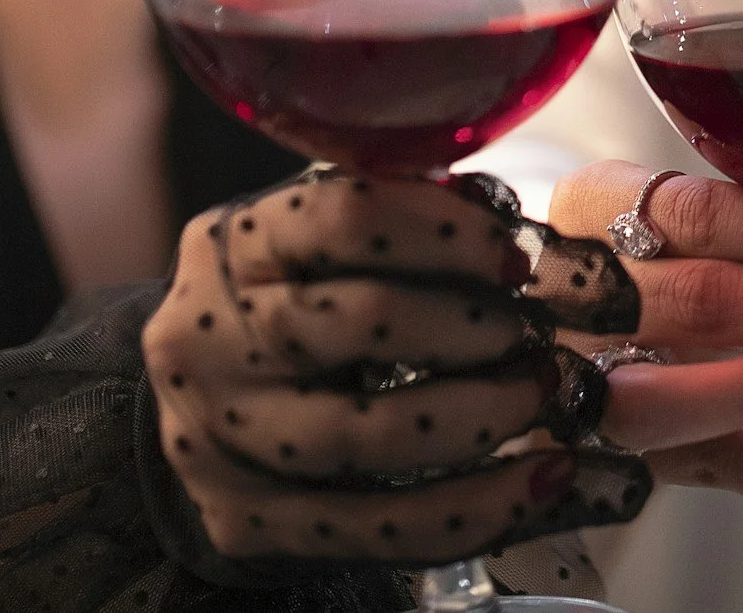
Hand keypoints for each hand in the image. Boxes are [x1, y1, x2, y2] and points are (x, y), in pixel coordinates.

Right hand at [146, 171, 647, 562]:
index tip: (511, 258)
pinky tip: (538, 479)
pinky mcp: (248, 520)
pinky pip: (380, 525)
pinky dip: (475, 505)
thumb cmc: (287, 300)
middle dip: (468, 327)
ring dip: (479, 416)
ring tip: (537, 393)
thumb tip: (496, 217)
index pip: (347, 216)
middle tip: (528, 333)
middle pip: (359, 321)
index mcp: (235, 246)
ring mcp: (220, 436)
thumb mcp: (319, 241)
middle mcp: (211, 337)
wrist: (204, 400)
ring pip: (368, 435)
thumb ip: (400, 219)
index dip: (447, 233)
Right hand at [550, 160, 742, 499]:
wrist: (552, 309)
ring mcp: (575, 378)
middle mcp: (570, 292)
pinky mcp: (600, 451)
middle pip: (707, 299)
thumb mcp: (703, 208)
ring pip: (673, 395)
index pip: (707, 210)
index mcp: (591, 203)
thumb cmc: (651, 246)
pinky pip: (680, 470)